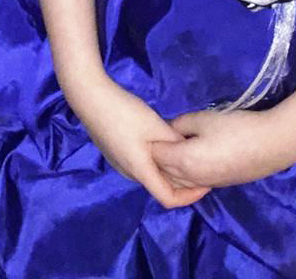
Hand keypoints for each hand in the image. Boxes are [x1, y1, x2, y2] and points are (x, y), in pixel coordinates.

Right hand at [69, 79, 208, 208]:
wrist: (90, 97)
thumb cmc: (124, 113)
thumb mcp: (156, 125)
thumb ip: (175, 141)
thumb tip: (190, 151)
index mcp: (140, 171)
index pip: (169, 199)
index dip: (190, 197)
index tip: (206, 183)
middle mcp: (129, 173)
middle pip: (160, 186)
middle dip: (182, 180)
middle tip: (199, 163)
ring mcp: (119, 163)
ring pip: (149, 174)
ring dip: (167, 168)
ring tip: (181, 151)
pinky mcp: (113, 152)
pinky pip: (140, 164)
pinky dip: (155, 160)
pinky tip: (158, 141)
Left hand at [151, 108, 294, 189]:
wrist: (272, 145)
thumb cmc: (236, 128)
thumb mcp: (203, 119)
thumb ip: (180, 124)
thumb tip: (168, 129)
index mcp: (184, 161)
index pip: (155, 155)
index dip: (150, 141)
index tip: (149, 127)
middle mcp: (192, 178)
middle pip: (163, 171)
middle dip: (157, 156)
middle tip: (158, 136)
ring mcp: (207, 184)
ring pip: (178, 181)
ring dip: (171, 167)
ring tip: (173, 147)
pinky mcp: (220, 184)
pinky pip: (193, 182)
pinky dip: (185, 173)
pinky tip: (190, 157)